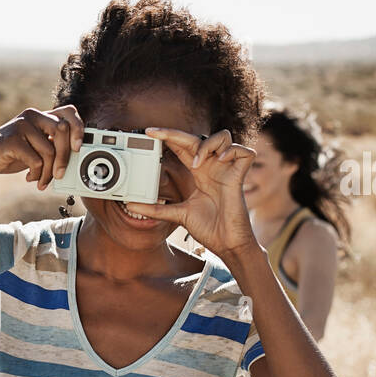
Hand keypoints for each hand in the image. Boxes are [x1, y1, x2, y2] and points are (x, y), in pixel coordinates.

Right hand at [0, 105, 84, 189]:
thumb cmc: (11, 154)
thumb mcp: (35, 146)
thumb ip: (53, 144)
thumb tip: (77, 156)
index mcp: (40, 115)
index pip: (69, 112)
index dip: (78, 128)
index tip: (78, 148)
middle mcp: (32, 115)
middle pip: (62, 131)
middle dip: (65, 157)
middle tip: (60, 175)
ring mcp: (21, 126)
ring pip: (50, 150)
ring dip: (49, 172)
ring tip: (42, 181)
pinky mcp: (13, 140)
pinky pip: (36, 160)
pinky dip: (37, 174)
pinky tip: (29, 178)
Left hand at [122, 128, 260, 260]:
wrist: (227, 244)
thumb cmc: (209, 228)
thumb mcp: (177, 214)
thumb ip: (156, 209)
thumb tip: (130, 205)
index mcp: (199, 173)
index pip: (183, 147)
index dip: (168, 137)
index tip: (150, 132)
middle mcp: (213, 167)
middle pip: (197, 138)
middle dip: (176, 133)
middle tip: (157, 134)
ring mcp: (227, 170)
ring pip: (223, 137)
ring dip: (207, 144)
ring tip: (196, 163)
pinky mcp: (240, 177)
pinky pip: (244, 152)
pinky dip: (232, 151)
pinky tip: (220, 161)